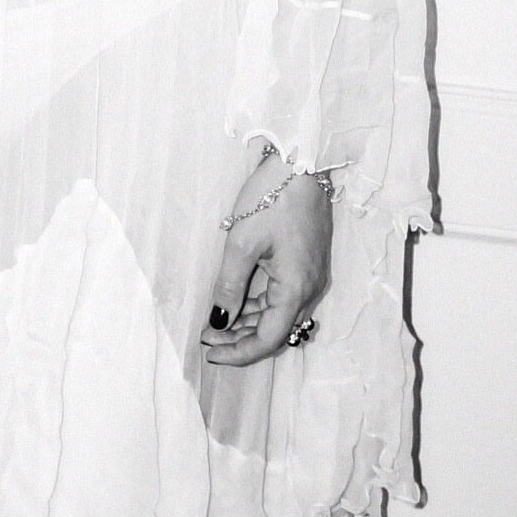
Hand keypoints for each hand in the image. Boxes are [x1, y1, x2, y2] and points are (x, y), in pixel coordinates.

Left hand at [199, 153, 331, 365]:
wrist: (301, 164)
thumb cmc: (271, 198)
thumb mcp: (242, 243)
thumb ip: (229, 286)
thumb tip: (218, 321)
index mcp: (296, 289)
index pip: (267, 338)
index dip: (238, 352)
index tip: (209, 352)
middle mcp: (309, 288)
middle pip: (274, 330)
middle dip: (239, 338)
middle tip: (206, 336)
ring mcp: (310, 276)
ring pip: (278, 314)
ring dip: (248, 321)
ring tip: (215, 320)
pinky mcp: (307, 263)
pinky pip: (283, 295)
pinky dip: (259, 303)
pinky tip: (236, 299)